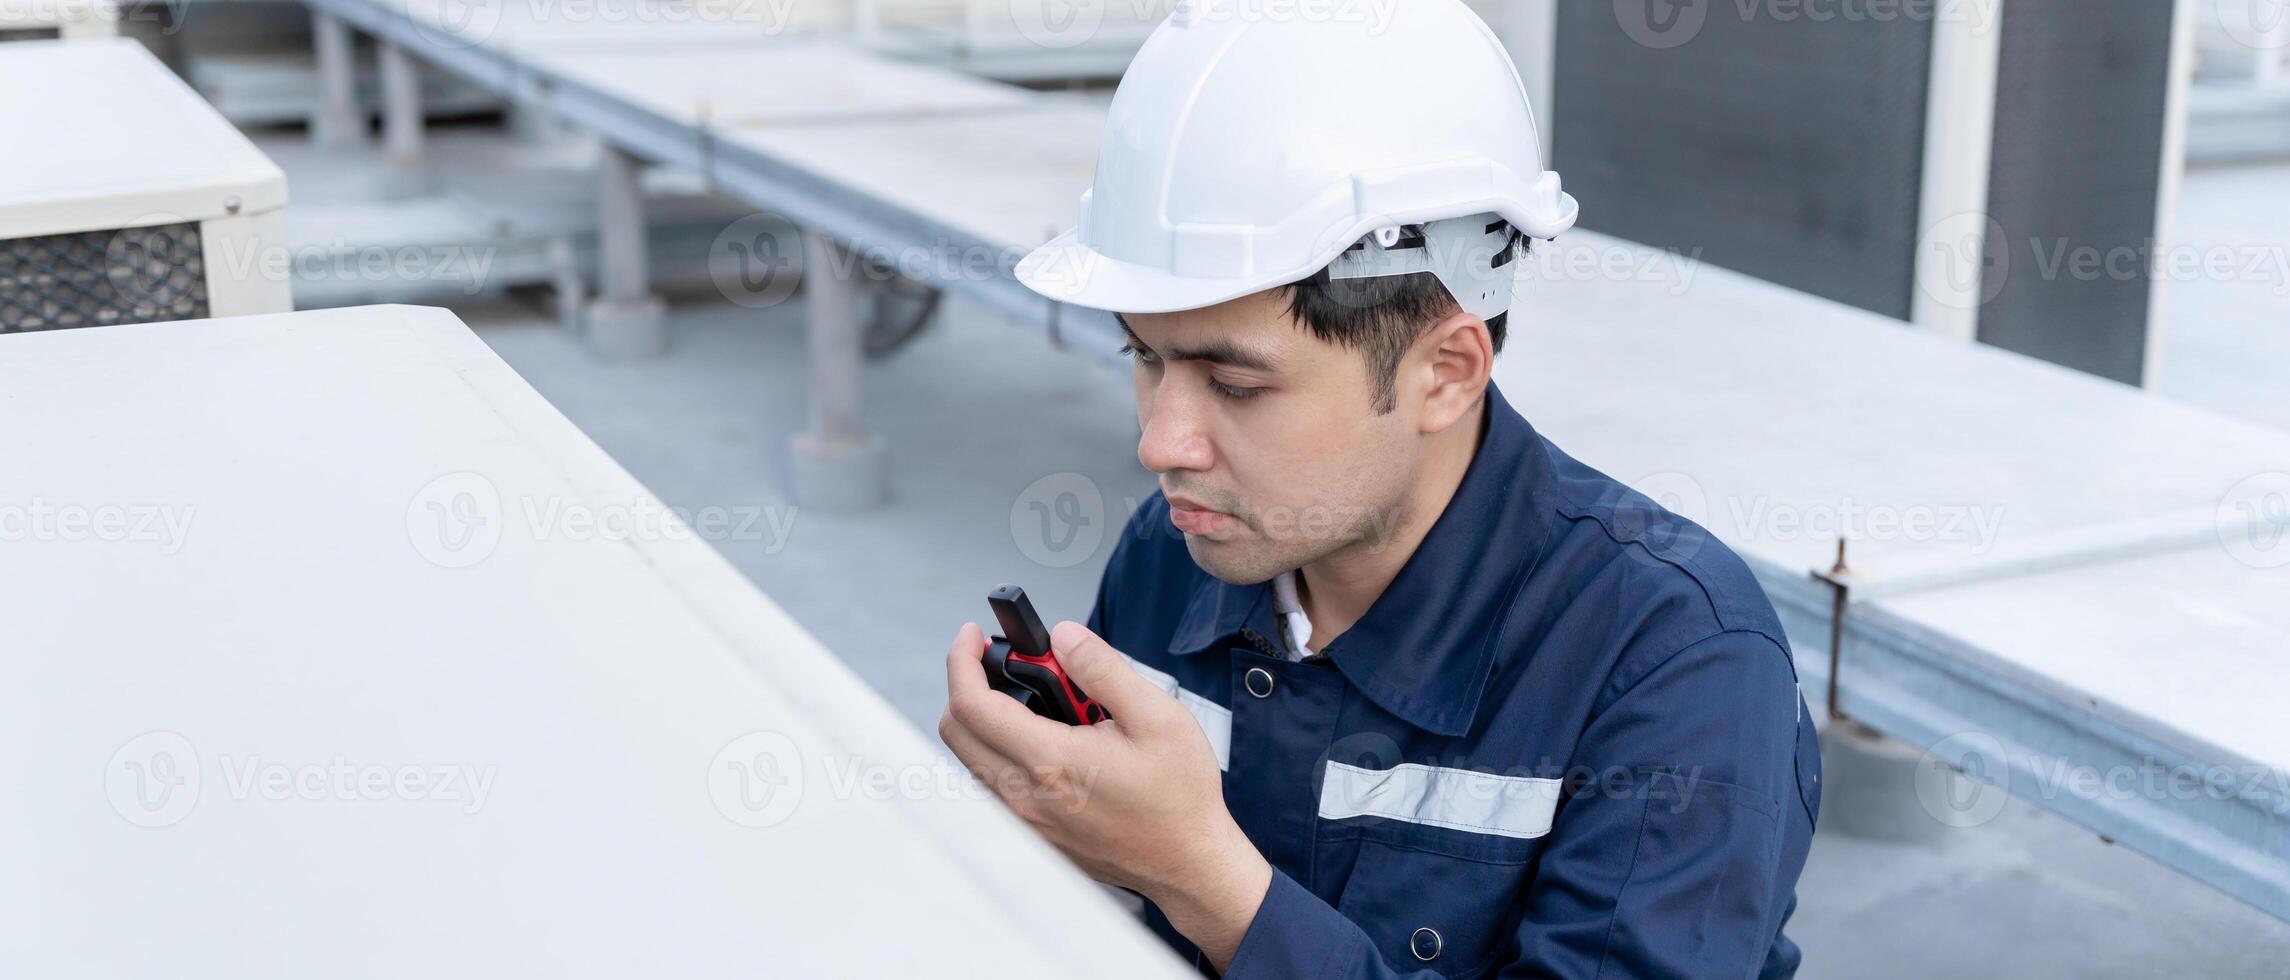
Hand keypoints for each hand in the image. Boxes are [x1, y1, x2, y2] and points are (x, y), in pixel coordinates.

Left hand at [939, 620, 1271, 967]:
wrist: (1190, 863)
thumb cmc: (1179, 796)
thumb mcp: (1156, 716)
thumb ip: (1102, 669)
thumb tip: (1064, 636)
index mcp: (1051, 761)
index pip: (972, 704)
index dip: (962, 660)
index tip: (971, 636)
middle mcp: (1026, 797)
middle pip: (956, 732)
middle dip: (966, 684)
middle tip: (998, 661)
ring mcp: (1027, 822)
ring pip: (971, 760)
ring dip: (983, 720)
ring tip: (1030, 699)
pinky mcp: (1035, 837)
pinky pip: (993, 786)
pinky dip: (998, 751)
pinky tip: (1042, 738)